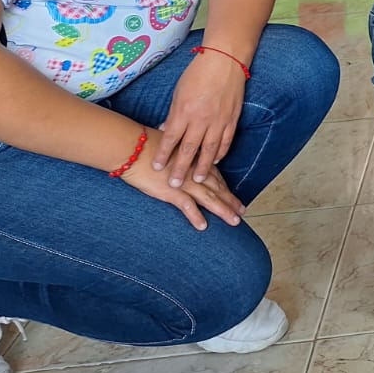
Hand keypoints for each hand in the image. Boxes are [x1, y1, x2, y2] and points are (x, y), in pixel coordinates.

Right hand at [122, 128, 245, 230]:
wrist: (132, 147)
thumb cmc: (148, 146)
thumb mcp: (172, 148)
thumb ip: (181, 156)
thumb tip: (182, 159)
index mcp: (195, 161)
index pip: (216, 177)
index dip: (226, 188)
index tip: (234, 197)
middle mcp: (194, 172)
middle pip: (218, 189)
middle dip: (231, 201)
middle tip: (242, 211)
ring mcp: (184, 182)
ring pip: (209, 198)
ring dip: (223, 210)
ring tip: (234, 221)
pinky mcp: (170, 191)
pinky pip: (186, 206)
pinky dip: (195, 217)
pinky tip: (203, 226)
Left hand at [154, 50, 246, 188]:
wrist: (225, 60)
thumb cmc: (198, 73)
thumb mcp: (178, 93)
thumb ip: (174, 115)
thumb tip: (167, 132)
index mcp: (184, 111)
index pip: (171, 139)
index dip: (163, 155)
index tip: (157, 168)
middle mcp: (201, 119)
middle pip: (189, 149)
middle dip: (181, 169)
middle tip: (175, 185)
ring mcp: (218, 120)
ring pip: (210, 149)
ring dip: (202, 167)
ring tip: (197, 180)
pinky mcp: (232, 118)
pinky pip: (226, 140)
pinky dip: (221, 152)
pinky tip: (216, 161)